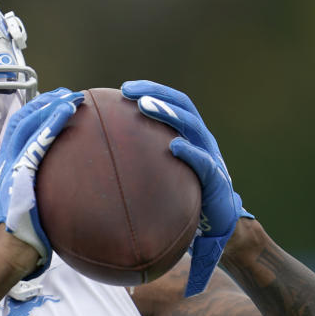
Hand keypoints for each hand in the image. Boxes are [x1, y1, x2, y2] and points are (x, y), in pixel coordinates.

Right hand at [0, 88, 84, 278]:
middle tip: (66, 94)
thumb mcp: (26, 210)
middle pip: (21, 122)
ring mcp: (11, 166)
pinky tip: (68, 111)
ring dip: (51, 107)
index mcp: (5, 170)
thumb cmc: (19, 239)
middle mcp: (5, 163)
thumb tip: (60, 198)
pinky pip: (39, 140)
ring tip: (71, 97)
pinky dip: (53, 122)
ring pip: (30, 126)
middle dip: (43, 103)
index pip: (16, 132)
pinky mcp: (21, 172)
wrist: (7, 252)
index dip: (34, 114)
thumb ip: (37, 196)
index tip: (53, 105)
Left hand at [121, 80, 252, 296]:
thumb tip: (98, 162)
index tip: (124, 89)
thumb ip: (141, 164)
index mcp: (189, 134)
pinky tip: (174, 146)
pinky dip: (190, 152)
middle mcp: (202, 139)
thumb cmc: (183, 197)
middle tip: (129, 91)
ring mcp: (211, 156)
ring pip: (192, 127)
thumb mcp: (161, 176)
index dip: (152, 90)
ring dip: (169, 114)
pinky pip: (204, 162)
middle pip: (182, 106)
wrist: (217, 226)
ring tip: (146, 106)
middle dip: (156, 94)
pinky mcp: (217, 179)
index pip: (173, 103)